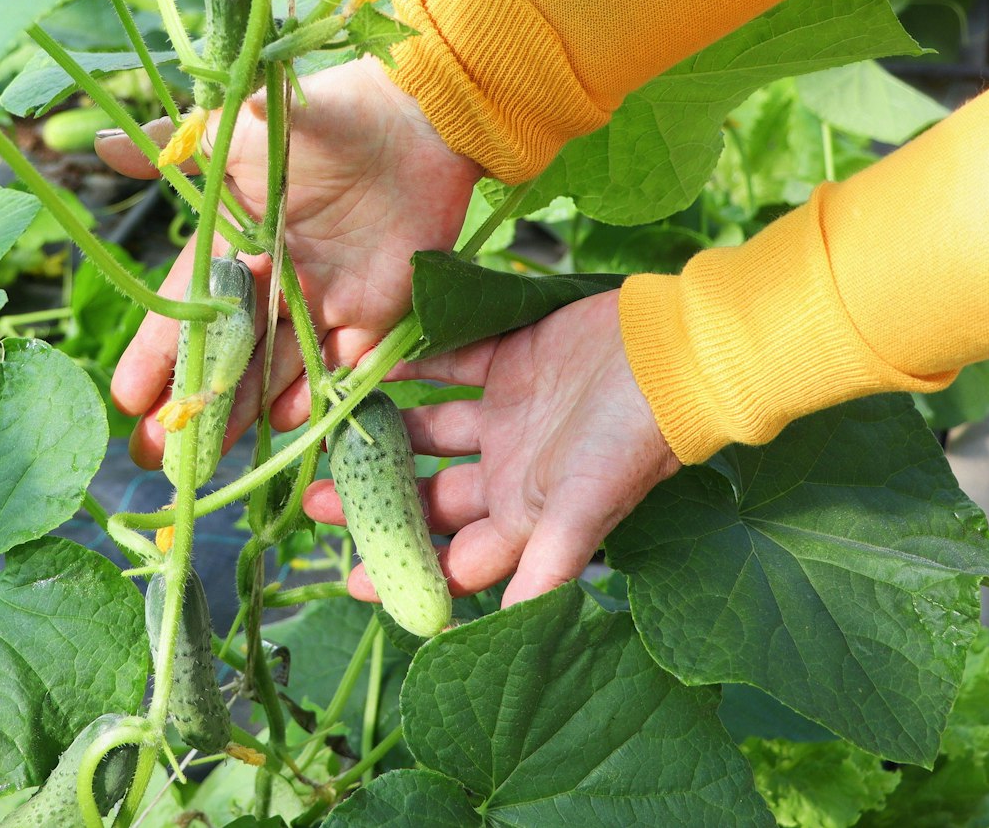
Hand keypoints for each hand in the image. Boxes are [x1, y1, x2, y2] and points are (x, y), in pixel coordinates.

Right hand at [96, 57, 482, 467]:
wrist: (419, 120)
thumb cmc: (328, 119)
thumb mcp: (247, 132)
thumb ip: (179, 146)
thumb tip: (105, 142)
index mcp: (238, 239)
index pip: (188, 306)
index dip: (158, 353)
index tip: (126, 399)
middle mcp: (275, 278)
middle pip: (225, 352)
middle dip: (191, 403)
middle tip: (156, 457)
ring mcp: (322, 301)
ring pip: (273, 369)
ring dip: (240, 414)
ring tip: (206, 462)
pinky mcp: (374, 314)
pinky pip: (338, 368)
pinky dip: (311, 397)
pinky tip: (281, 426)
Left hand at [302, 290, 679, 606]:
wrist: (676, 353)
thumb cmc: (632, 438)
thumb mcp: (585, 512)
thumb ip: (546, 572)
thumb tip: (514, 636)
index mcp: (526, 516)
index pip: (454, 558)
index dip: (405, 571)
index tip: (349, 580)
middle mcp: (510, 473)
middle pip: (429, 499)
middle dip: (376, 504)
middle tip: (313, 502)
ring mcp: (507, 416)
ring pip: (427, 435)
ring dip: (381, 436)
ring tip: (324, 433)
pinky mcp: (509, 362)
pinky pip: (445, 367)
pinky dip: (408, 368)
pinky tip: (364, 368)